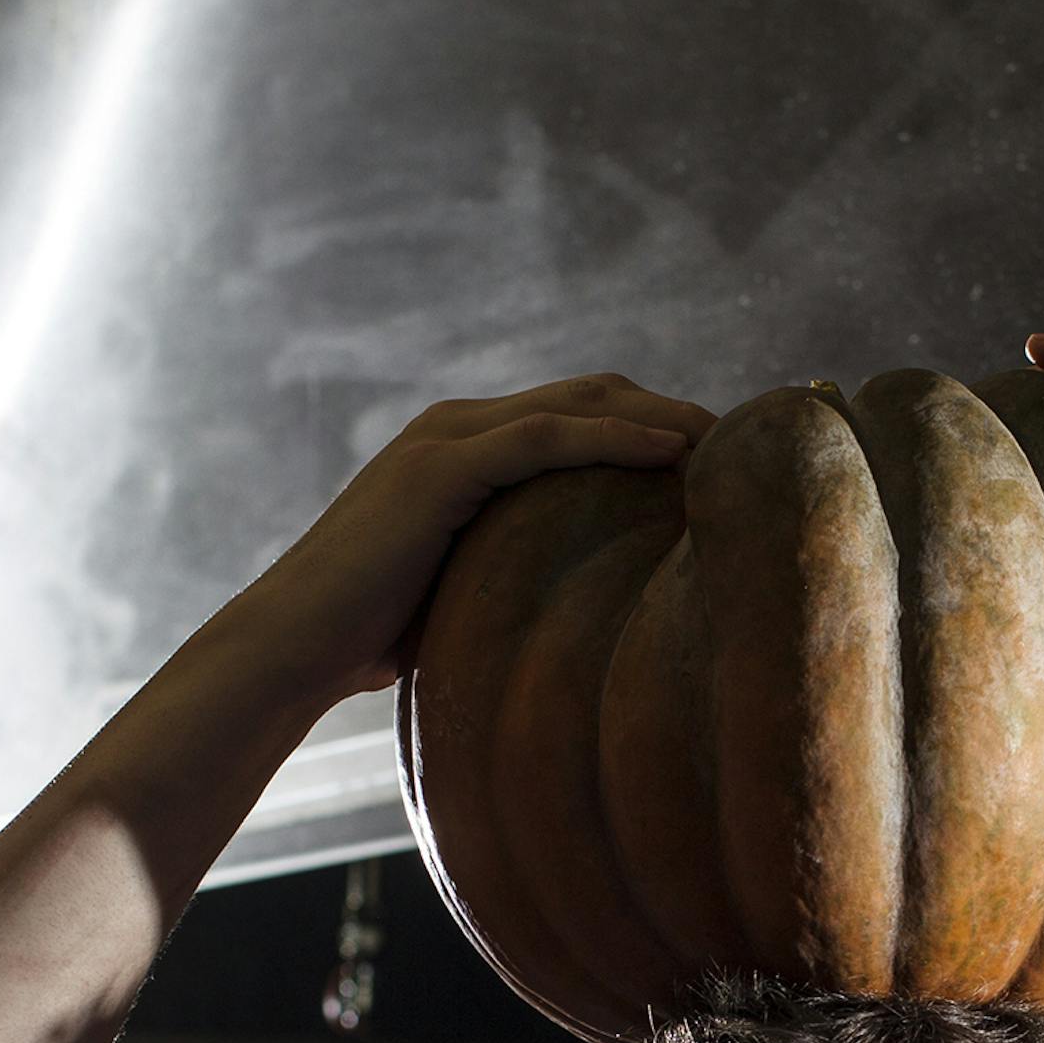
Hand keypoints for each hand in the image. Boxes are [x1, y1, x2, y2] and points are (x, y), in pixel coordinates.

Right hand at [207, 374, 716, 703]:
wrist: (295, 647)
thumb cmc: (375, 644)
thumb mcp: (469, 600)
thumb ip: (518, 586)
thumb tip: (591, 634)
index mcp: (470, 455)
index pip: (580, 419)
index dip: (653, 428)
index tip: (722, 461)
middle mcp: (460, 429)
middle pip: (592, 395)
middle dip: (672, 410)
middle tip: (748, 442)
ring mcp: (448, 439)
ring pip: (578, 403)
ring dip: (660, 414)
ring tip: (731, 440)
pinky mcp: (442, 466)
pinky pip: (546, 436)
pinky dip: (615, 436)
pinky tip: (674, 452)